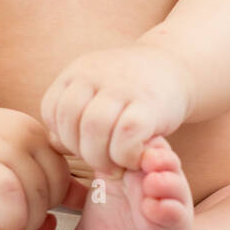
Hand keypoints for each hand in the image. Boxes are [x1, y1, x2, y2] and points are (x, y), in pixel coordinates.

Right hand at [0, 106, 83, 229]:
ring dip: (7, 222)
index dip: (51, 202)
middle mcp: (8, 141)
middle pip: (36, 192)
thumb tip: (91, 200)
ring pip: (7, 194)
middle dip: (30, 219)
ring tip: (0, 228)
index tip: (35, 207)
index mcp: (34, 136)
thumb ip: (57, 179)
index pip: (59, 180)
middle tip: (18, 226)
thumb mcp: (30, 154)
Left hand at [39, 44, 192, 174]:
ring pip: (94, 128)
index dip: (62, 134)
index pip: (52, 109)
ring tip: (115, 164)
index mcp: (78, 71)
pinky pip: (126, 135)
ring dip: (101, 156)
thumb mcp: (95, 92)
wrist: (176, 65)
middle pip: (69, 120)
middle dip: (80, 149)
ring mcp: (123, 87)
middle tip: (100, 160)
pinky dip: (125, 155)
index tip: (83, 143)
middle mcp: (97, 74)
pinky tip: (134, 158)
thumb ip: (73, 116)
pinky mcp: (150, 104)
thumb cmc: (130, 88)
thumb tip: (54, 143)